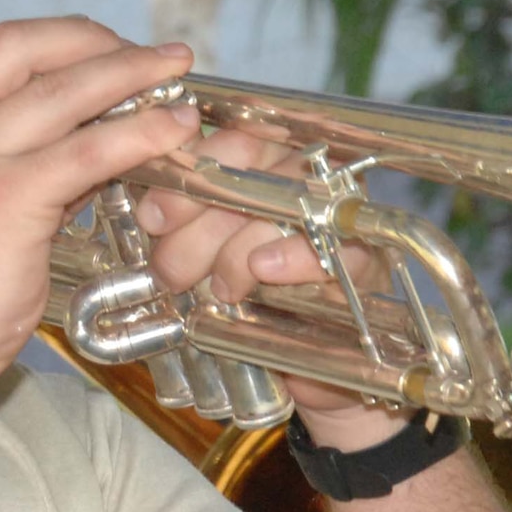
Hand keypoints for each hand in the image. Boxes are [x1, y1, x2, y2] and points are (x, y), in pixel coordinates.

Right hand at [0, 0, 200, 398]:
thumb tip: (79, 139)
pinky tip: (175, 128)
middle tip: (140, 47)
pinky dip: (142, 132)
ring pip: (65, 89)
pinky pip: (92, 148)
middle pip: (19, 43)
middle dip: (89, 35)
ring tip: (178, 69)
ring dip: (134, 73)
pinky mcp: (6, 196)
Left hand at [133, 127, 404, 448]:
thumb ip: (181, 228)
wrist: (309, 369)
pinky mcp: (364, 259)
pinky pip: (332, 245)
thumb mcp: (203, 260)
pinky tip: (263, 268)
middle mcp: (303, 179)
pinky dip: (294, 256)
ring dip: (237, 249)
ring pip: (286, 207)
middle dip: (200, 221)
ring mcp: (338, 216)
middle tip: (170, 269)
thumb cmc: (248, 303)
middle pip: (252, 174)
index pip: (232, 142)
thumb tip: (148, 210)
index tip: (152, 215)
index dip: (190, 172)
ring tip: (217, 287)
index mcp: (263, 165)